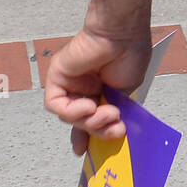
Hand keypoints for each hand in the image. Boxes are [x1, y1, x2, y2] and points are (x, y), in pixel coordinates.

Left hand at [44, 25, 152, 154]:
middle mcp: (83, 87)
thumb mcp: (127, 90)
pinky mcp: (56, 78)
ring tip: (108, 113)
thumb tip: (114, 132)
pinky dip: (72, 111)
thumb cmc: (130, 54)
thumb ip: (116, 111)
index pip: (91, 118)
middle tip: (115, 130)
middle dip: (97, 130)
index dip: (92, 136)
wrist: (120, 33)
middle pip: (80, 122)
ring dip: (89, 121)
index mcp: (101, 89)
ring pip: (69, 117)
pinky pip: (57, 105)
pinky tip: (88, 105)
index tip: (94, 152)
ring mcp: (69, 83)